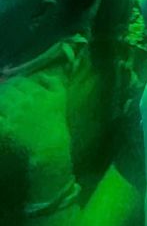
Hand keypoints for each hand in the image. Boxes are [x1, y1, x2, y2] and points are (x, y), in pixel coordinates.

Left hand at [0, 70, 73, 202]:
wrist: (50, 151)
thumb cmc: (55, 125)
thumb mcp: (61, 99)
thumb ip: (54, 82)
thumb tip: (41, 74)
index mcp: (39, 93)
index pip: (19, 81)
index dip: (13, 83)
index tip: (11, 87)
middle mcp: (26, 102)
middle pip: (8, 90)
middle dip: (4, 91)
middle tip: (4, 97)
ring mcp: (15, 115)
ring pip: (1, 100)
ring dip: (0, 101)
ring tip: (3, 108)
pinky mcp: (5, 129)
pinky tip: (0, 118)